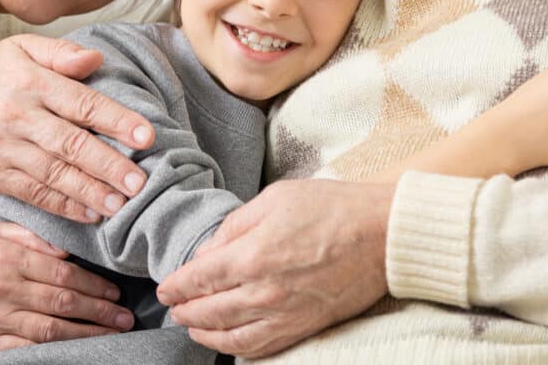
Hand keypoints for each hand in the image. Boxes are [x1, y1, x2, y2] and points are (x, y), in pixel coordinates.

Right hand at [0, 34, 155, 221]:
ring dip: (90, 192)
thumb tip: (97, 59)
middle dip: (108, 165)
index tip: (147, 135)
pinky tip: (90, 213)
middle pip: (70, 144)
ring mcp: (4, 149)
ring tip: (121, 204)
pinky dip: (63, 207)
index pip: (81, 102)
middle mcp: (17, 117)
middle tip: (140, 182)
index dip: (116, 119)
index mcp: (30, 82)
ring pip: (54, 174)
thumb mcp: (20, 48)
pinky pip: (34, 194)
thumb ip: (60, 54)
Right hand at [0, 221, 133, 355]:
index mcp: (10, 258)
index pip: (63, 274)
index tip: (114, 291)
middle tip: (124, 316)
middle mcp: (6, 289)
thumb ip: (30, 236)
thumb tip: (65, 250)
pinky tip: (73, 350)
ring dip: (86, 333)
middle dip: (100, 311)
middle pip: (64, 303)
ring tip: (111, 334)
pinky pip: (25, 349)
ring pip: (50, 329)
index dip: (94, 285)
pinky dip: (52, 350)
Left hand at [157, 179, 393, 357]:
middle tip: (172, 307)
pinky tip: (228, 342)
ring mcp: (285, 314)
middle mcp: (263, 292)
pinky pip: (262, 348)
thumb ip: (234, 226)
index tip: (165, 287)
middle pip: (209, 311)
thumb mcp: (274, 198)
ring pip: (231, 337)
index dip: (176, 285)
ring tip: (191, 326)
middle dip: (185, 311)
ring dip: (205, 334)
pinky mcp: (304, 326)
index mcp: (251, 255)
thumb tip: (208, 251)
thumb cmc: (331, 207)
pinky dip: (238, 349)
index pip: (198, 279)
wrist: (383, 234)